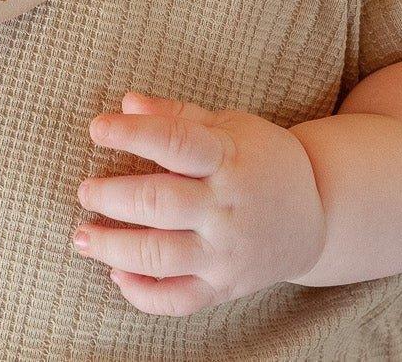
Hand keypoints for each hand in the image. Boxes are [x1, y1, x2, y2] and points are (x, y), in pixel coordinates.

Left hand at [74, 91, 325, 315]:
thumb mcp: (230, 126)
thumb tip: (126, 102)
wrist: (318, 213)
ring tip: (83, 236)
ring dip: (113, 249)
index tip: (97, 128)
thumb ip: (177, 116)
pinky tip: (117, 275)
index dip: (132, 134)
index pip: (175, 142)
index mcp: (229, 157)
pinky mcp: (224, 287)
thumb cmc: (264, 159)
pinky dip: (141, 293)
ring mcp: (226, 252)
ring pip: (160, 256)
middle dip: (113, 197)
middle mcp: (227, 207)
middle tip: (85, 190)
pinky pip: (177, 299)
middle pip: (160, 203)